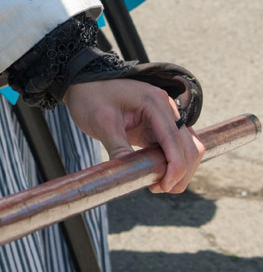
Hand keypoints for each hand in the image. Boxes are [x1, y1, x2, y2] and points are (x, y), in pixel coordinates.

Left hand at [64, 78, 204, 193]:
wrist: (82, 83)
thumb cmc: (90, 97)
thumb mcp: (101, 122)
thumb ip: (118, 147)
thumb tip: (129, 175)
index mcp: (154, 101)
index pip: (174, 139)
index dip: (176, 166)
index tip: (165, 186)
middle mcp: (166, 107)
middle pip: (189, 145)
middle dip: (181, 171)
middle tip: (159, 188)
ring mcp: (165, 116)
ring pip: (187, 148)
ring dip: (180, 169)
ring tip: (158, 185)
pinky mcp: (159, 125)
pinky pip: (175, 147)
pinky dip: (172, 163)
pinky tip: (157, 174)